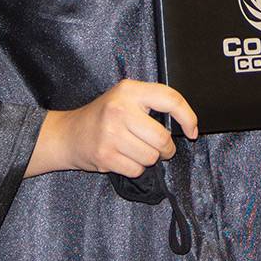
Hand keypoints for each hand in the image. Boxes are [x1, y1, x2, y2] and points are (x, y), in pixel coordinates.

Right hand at [27, 80, 197, 178]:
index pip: (170, 99)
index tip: (192, 131)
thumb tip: (186, 125)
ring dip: (148, 159)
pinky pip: (137, 170)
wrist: (68, 134)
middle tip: (159, 148)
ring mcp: (111, 133)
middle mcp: (120, 109)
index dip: (187, 117)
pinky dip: (135, 168)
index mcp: (130, 90)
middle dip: (165, 149)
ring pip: (151, 157)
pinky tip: (123, 158)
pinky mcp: (105, 155)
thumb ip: (152, 104)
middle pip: (162, 138)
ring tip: (134, 150)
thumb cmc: (103, 116)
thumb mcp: (125, 98)